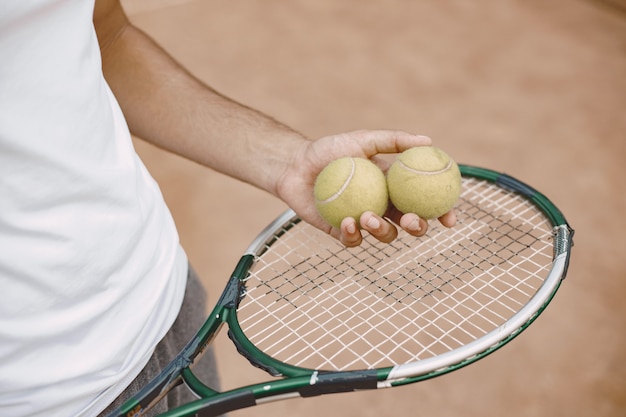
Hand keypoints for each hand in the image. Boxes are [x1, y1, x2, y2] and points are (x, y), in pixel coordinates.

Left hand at [275, 130, 456, 246]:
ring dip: (382, 230)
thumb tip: (428, 141)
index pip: (425, 201)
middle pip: (411, 224)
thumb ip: (394, 141)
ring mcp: (364, 220)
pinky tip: (349, 222)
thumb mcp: (362, 139)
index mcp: (394, 187)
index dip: (441, 212)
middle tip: (409, 220)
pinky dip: (354, 234)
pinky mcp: (342, 231)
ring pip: (386, 235)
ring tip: (367, 215)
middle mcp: (383, 205)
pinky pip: (355, 241)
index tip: (450, 219)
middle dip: (417, 228)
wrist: (296, 165)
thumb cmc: (329, 149)